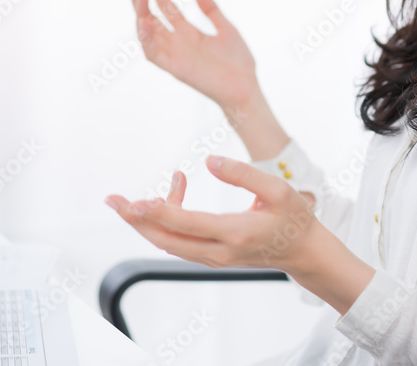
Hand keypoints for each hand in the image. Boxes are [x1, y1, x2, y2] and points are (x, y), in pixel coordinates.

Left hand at [104, 155, 320, 274]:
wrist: (304, 252)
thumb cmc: (293, 218)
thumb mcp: (278, 189)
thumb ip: (243, 173)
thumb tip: (209, 160)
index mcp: (235, 233)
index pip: (186, 224)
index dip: (158, 211)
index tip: (136, 200)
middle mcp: (218, 251)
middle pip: (165, 239)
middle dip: (135, 220)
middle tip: (112, 200)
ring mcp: (213, 257)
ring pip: (167, 243)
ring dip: (145, 221)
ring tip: (125, 199)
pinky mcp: (211, 255)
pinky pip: (179, 241)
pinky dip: (166, 220)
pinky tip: (170, 194)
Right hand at [125, 0, 257, 109]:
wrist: (246, 88)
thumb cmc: (238, 63)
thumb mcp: (226, 28)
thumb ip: (211, 10)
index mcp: (187, 31)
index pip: (164, 5)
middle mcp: (176, 41)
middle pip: (150, 14)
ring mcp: (173, 54)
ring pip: (147, 31)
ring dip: (140, 12)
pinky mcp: (174, 68)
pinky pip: (153, 53)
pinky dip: (145, 38)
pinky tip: (144, 22)